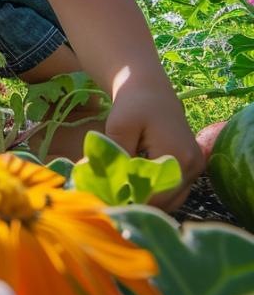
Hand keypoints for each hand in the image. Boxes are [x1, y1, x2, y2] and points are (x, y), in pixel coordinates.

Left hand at [104, 84, 204, 210]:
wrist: (150, 91)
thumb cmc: (133, 105)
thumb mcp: (119, 128)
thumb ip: (114, 157)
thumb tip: (100, 183)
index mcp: (179, 157)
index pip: (156, 197)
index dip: (130, 203)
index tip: (105, 201)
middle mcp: (193, 166)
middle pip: (165, 202)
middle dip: (136, 203)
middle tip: (109, 199)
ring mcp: (195, 168)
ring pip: (170, 200)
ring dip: (145, 200)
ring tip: (119, 193)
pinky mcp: (191, 168)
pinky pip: (172, 191)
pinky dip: (153, 193)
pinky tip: (132, 187)